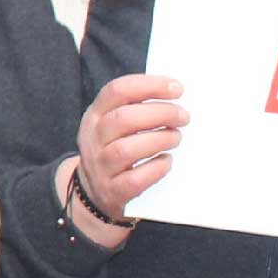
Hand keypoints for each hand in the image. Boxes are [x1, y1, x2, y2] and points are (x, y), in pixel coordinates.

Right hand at [61, 71, 187, 245]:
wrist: (95, 190)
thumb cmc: (115, 148)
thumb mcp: (113, 124)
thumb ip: (136, 108)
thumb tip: (176, 93)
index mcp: (95, 115)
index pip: (117, 91)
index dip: (150, 86)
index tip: (177, 88)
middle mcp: (93, 138)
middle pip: (124, 119)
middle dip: (161, 113)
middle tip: (183, 117)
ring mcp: (100, 165)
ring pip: (126, 149)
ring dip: (159, 140)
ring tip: (176, 138)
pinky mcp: (112, 190)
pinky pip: (135, 179)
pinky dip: (156, 168)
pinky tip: (166, 161)